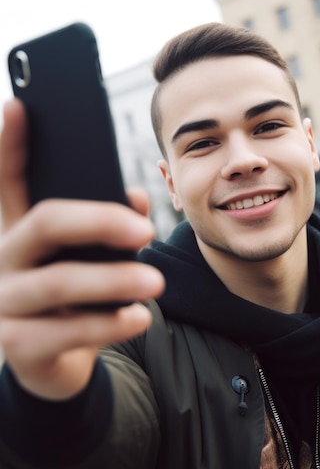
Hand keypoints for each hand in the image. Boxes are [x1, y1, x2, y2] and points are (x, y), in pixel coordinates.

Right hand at [0, 100, 164, 399]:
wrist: (51, 362)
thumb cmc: (73, 299)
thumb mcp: (86, 260)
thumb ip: (106, 226)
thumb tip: (137, 199)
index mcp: (16, 230)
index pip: (7, 179)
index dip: (10, 143)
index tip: (21, 106)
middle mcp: (2, 258)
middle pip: (43, 222)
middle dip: (99, 220)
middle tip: (144, 229)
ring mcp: (3, 302)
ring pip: (58, 282)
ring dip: (114, 280)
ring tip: (155, 282)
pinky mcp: (16, 344)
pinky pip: (65, 333)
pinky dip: (108, 325)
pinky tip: (139, 317)